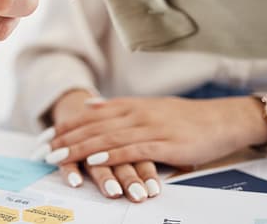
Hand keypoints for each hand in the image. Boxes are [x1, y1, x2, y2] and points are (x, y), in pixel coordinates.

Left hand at [43, 96, 266, 176]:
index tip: (46, 137)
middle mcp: (137, 114)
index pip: (90, 116)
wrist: (222, 119)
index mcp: (132, 105)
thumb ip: (118, 107)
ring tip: (60, 156)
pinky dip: (113, 155)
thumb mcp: (148, 107)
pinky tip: (97, 161)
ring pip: (109, 138)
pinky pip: (133, 150)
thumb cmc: (186, 117)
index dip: (67, 126)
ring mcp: (151, 128)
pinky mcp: (166, 144)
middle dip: (67, 139)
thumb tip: (89, 106)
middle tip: (44, 149)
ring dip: (81, 148)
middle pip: (94, 127)